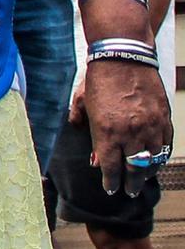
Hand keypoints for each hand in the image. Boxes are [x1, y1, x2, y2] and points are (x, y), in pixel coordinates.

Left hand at [80, 58, 171, 197]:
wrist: (124, 56)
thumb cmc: (99, 78)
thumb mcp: (83, 103)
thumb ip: (84, 128)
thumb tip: (92, 155)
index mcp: (106, 131)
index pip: (110, 167)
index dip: (110, 181)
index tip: (110, 189)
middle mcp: (130, 133)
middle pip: (133, 169)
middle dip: (129, 184)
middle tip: (127, 192)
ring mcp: (150, 127)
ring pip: (152, 160)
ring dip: (146, 173)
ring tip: (141, 180)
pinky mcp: (164, 119)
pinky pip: (165, 146)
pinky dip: (160, 157)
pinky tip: (155, 162)